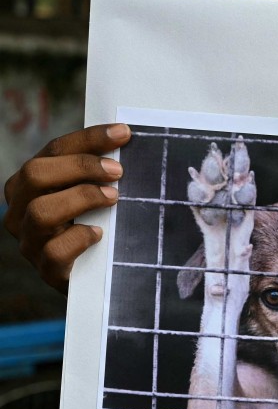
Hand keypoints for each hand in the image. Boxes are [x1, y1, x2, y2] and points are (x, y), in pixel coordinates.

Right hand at [3, 124, 129, 292]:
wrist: (94, 276)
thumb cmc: (94, 224)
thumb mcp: (91, 194)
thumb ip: (97, 172)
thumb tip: (125, 140)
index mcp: (29, 183)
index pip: (53, 150)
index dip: (89, 139)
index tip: (123, 133)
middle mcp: (20, 209)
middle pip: (36, 174)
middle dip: (81, 166)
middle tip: (118, 171)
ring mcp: (29, 241)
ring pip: (41, 211)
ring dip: (81, 198)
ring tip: (113, 197)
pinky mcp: (46, 270)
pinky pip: (54, 251)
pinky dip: (79, 238)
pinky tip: (100, 233)